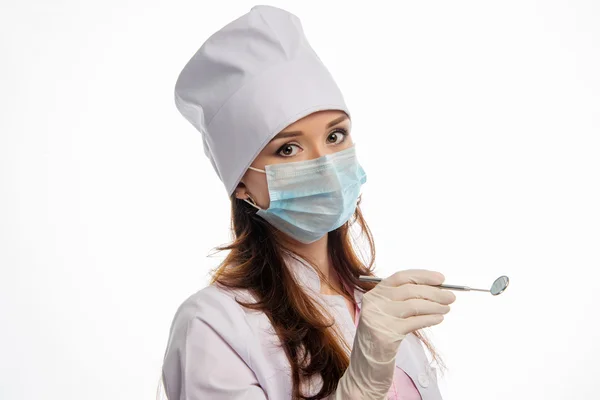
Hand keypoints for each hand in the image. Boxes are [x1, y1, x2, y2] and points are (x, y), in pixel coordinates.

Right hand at [334, 269, 455, 399]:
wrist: (365, 366)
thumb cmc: (380, 337)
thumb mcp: (386, 314)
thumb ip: (402, 300)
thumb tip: (435, 289)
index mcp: (374, 294)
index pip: (401, 277)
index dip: (423, 276)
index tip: (441, 279)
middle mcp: (374, 303)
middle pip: (410, 290)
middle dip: (434, 292)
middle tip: (451, 296)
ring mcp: (378, 318)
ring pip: (414, 305)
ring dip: (435, 306)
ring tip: (446, 308)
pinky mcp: (386, 334)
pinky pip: (414, 322)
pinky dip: (430, 319)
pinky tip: (438, 319)